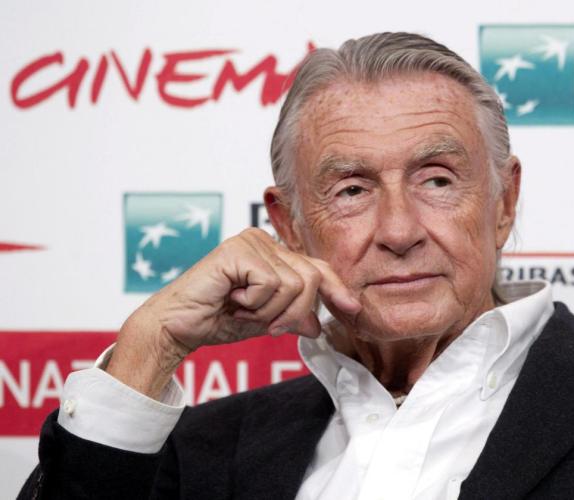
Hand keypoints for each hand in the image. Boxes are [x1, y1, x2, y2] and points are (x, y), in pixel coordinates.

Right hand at [107, 228, 360, 397]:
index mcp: (273, 254)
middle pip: (310, 278)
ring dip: (269, 311)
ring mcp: (251, 242)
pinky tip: (231, 300)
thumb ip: (293, 316)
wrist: (179, 327)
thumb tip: (320, 325)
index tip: (352, 309)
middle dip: (295, 312)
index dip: (336, 289)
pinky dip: (254, 304)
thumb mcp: (266, 319)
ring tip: (242, 310)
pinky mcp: (237, 250)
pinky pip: (270, 284)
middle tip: (267, 325)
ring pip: (293, 284)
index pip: (316, 268)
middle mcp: (264, 242)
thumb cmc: (216, 319)